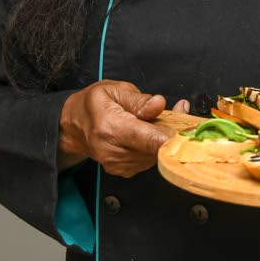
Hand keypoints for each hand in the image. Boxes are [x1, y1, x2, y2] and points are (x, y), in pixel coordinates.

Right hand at [58, 80, 180, 175]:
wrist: (74, 125)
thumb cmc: (93, 104)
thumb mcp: (114, 90)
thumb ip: (138, 99)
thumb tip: (158, 104)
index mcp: (110, 128)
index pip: (148, 139)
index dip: (171, 136)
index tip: (186, 129)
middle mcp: (113, 151)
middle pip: (156, 149)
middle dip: (170, 132)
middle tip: (176, 112)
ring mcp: (118, 164)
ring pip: (155, 156)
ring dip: (163, 139)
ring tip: (159, 120)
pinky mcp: (124, 171)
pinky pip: (149, 160)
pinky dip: (155, 147)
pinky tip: (151, 133)